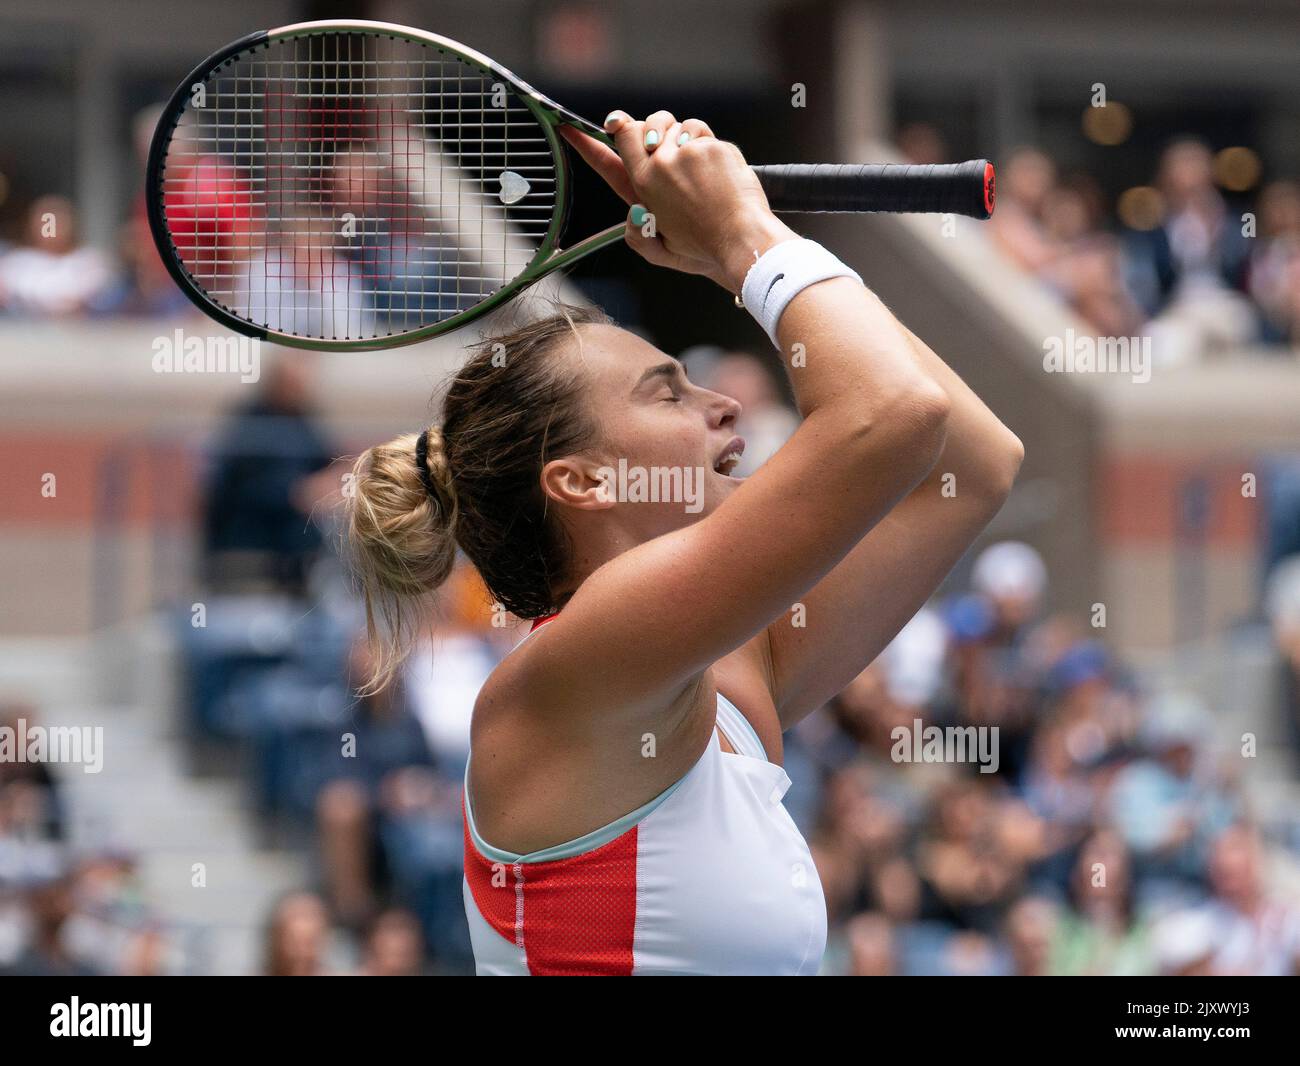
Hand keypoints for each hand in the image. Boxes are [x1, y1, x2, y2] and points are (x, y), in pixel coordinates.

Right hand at [560, 112, 794, 292]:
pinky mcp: (710, 145)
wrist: (742, 242)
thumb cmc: (704, 250)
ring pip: (679, 125)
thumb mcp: (658, 252)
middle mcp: (660, 164)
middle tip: (666, 150)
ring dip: (684, 138)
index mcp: (642, 187)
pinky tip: (716, 171)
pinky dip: (708, 145)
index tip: (569, 126)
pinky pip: (703, 133)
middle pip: (645, 125)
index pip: (613, 150)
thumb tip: (632, 212)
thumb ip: (636, 232)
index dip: (591, 138)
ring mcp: (686, 151)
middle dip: (653, 130)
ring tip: (697, 170)